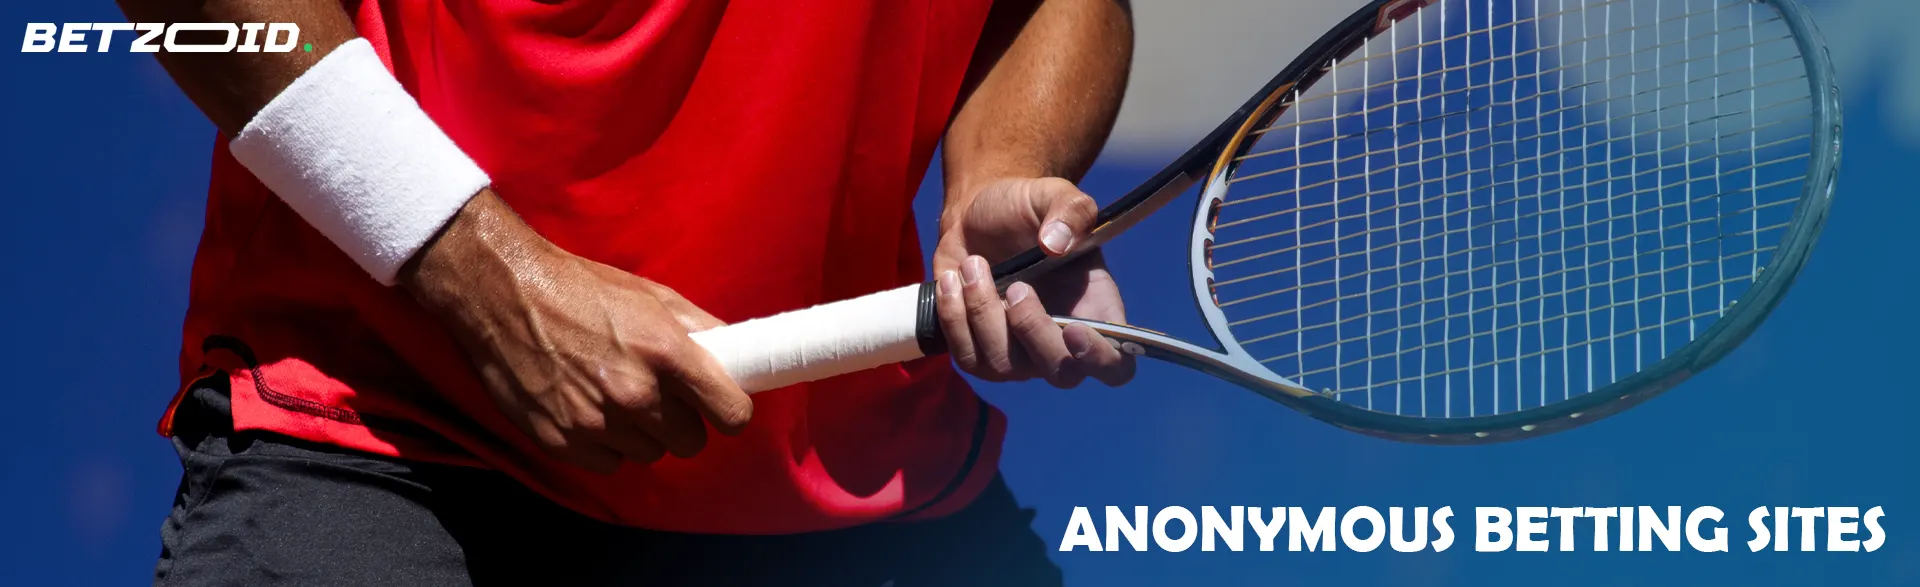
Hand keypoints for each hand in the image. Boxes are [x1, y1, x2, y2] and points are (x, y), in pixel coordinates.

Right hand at [400, 192, 752, 473]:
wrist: (503, 294)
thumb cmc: (581, 289)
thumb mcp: (651, 295)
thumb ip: (701, 329)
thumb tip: (737, 353)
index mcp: (667, 353)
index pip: (732, 413)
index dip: (729, 411)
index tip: (719, 405)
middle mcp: (635, 394)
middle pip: (691, 442)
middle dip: (681, 421)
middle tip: (658, 393)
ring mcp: (597, 423)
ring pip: (650, 454)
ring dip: (641, 433)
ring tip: (615, 396)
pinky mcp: (562, 442)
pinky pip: (609, 463)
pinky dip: (604, 444)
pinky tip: (588, 410)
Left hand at [932, 177, 1134, 387]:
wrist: (976, 215)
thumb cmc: (1025, 209)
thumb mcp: (1053, 194)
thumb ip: (1070, 211)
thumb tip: (1057, 244)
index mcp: (1095, 311)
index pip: (1116, 365)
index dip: (1100, 358)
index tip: (1074, 330)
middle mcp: (1060, 342)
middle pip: (1060, 373)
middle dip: (1033, 330)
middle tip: (1015, 286)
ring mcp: (1018, 354)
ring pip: (1004, 366)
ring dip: (983, 314)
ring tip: (973, 265)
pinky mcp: (977, 352)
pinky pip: (967, 358)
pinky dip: (954, 318)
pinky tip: (952, 280)